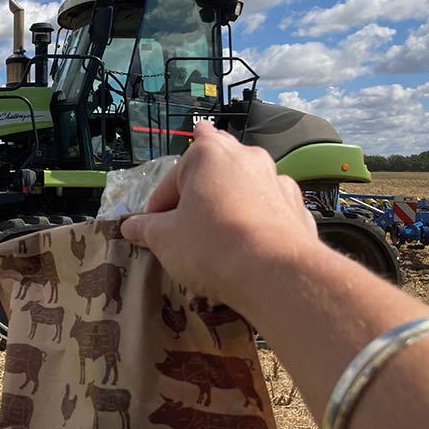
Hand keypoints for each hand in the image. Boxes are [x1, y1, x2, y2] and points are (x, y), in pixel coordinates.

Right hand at [120, 122, 317, 305]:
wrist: (276, 275)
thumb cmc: (210, 246)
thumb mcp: (165, 239)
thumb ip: (146, 229)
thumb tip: (130, 227)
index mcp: (207, 154)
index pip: (171, 181)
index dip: (157, 208)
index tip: (152, 232)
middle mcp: (246, 157)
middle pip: (212, 169)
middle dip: (198, 190)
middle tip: (187, 217)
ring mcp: (277, 180)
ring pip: (245, 186)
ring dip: (230, 203)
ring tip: (220, 234)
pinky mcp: (298, 208)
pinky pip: (268, 210)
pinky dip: (257, 221)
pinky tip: (250, 245)